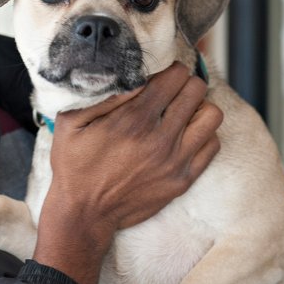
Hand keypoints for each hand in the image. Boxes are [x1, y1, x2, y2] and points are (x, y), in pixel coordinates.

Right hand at [32, 62, 222, 283]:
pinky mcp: (183, 179)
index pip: (175, 76)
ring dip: (198, 107)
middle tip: (172, 90)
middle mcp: (160, 138)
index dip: (170, 69)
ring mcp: (175, 160)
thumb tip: (129, 73)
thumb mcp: (70, 122)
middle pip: (196, 90)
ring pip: (212, 115)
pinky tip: (183, 135)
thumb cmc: (75, 165)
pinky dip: (203, 134)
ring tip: (182, 111)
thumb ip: (100, 95)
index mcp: (134, 119)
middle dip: (185, 83)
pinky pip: (212, 144)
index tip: (162, 74)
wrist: (85, 214)